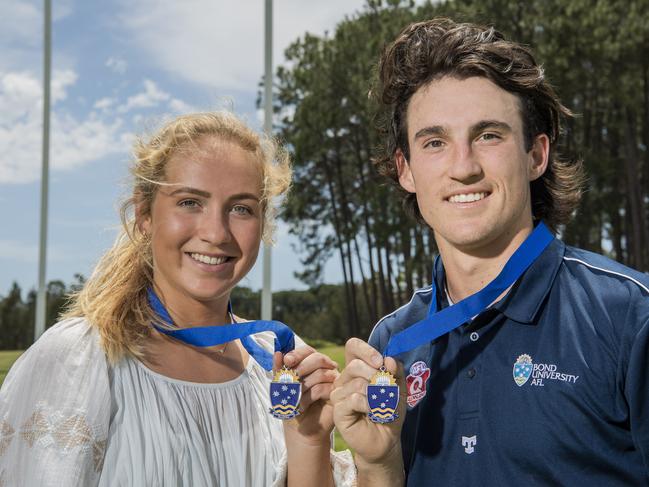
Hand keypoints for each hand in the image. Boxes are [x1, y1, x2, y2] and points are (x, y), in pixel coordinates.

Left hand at [273, 346, 337, 444]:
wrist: (299, 428)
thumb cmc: (291, 405)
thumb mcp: (281, 386)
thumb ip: (279, 370)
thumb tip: (277, 353)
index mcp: (312, 363)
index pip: (308, 351)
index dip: (298, 353)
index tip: (287, 361)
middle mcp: (325, 369)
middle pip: (318, 358)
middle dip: (302, 368)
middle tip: (291, 380)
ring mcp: (333, 382)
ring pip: (321, 373)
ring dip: (303, 387)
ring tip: (294, 399)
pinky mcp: (336, 395)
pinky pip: (323, 389)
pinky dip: (308, 398)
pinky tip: (301, 407)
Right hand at [331, 338, 405, 476]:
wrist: (386, 439)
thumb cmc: (389, 411)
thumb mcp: (399, 389)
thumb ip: (396, 372)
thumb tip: (389, 359)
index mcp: (358, 369)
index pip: (353, 347)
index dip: (366, 350)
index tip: (380, 362)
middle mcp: (345, 379)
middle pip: (354, 365)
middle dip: (375, 376)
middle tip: (386, 390)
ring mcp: (339, 394)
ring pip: (356, 384)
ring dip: (376, 395)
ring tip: (382, 406)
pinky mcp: (338, 410)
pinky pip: (353, 399)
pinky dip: (369, 405)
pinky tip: (373, 413)